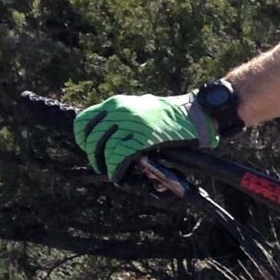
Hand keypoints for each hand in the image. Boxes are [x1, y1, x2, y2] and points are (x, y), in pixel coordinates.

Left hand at [74, 92, 197, 181]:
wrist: (196, 114)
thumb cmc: (171, 116)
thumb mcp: (141, 108)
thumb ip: (123, 120)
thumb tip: (109, 140)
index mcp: (117, 103)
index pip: (84, 121)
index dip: (83, 138)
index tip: (89, 148)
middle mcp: (120, 111)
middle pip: (93, 139)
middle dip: (96, 156)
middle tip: (103, 165)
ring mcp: (131, 125)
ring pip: (105, 150)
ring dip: (106, 166)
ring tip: (114, 172)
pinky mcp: (143, 139)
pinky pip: (119, 158)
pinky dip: (116, 170)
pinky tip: (120, 176)